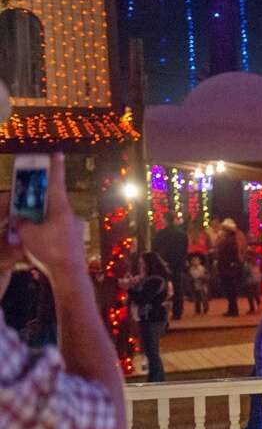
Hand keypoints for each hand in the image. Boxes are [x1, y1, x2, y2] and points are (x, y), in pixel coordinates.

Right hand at [8, 154, 86, 280]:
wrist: (69, 274)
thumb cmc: (50, 250)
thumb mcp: (27, 233)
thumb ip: (21, 221)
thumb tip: (19, 218)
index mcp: (61, 208)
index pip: (55, 182)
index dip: (54, 167)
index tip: (57, 153)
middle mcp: (70, 215)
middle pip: (50, 203)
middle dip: (36, 204)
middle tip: (25, 206)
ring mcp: (75, 228)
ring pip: (52, 219)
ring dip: (39, 221)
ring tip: (26, 232)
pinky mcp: (75, 240)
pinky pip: (57, 232)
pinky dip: (45, 234)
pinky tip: (36, 245)